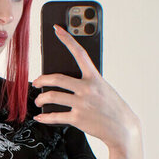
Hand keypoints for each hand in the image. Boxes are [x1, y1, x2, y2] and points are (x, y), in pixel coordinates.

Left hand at [32, 24, 139, 152]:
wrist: (123, 129)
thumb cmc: (112, 108)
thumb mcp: (103, 89)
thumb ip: (87, 83)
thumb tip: (66, 83)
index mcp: (95, 77)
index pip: (80, 53)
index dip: (67, 39)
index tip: (57, 29)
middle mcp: (87, 88)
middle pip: (56, 79)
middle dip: (41, 80)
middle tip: (36, 82)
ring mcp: (82, 104)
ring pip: (52, 96)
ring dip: (41, 99)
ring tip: (39, 101)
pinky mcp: (78, 118)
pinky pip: (55, 116)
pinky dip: (45, 118)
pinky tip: (40, 117)